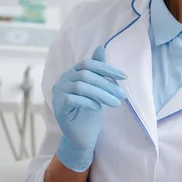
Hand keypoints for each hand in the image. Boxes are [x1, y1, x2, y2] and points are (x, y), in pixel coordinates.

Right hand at [52, 46, 126, 171]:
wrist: (83, 135)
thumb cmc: (91, 110)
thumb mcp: (99, 88)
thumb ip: (99, 70)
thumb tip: (101, 47)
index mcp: (73, 73)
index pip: (89, 64)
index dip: (107, 68)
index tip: (124, 77)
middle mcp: (63, 80)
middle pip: (86, 75)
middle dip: (107, 84)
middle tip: (122, 95)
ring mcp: (58, 93)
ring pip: (81, 87)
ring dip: (102, 94)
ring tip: (116, 103)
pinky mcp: (57, 106)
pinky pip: (73, 99)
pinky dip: (88, 102)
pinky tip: (98, 108)